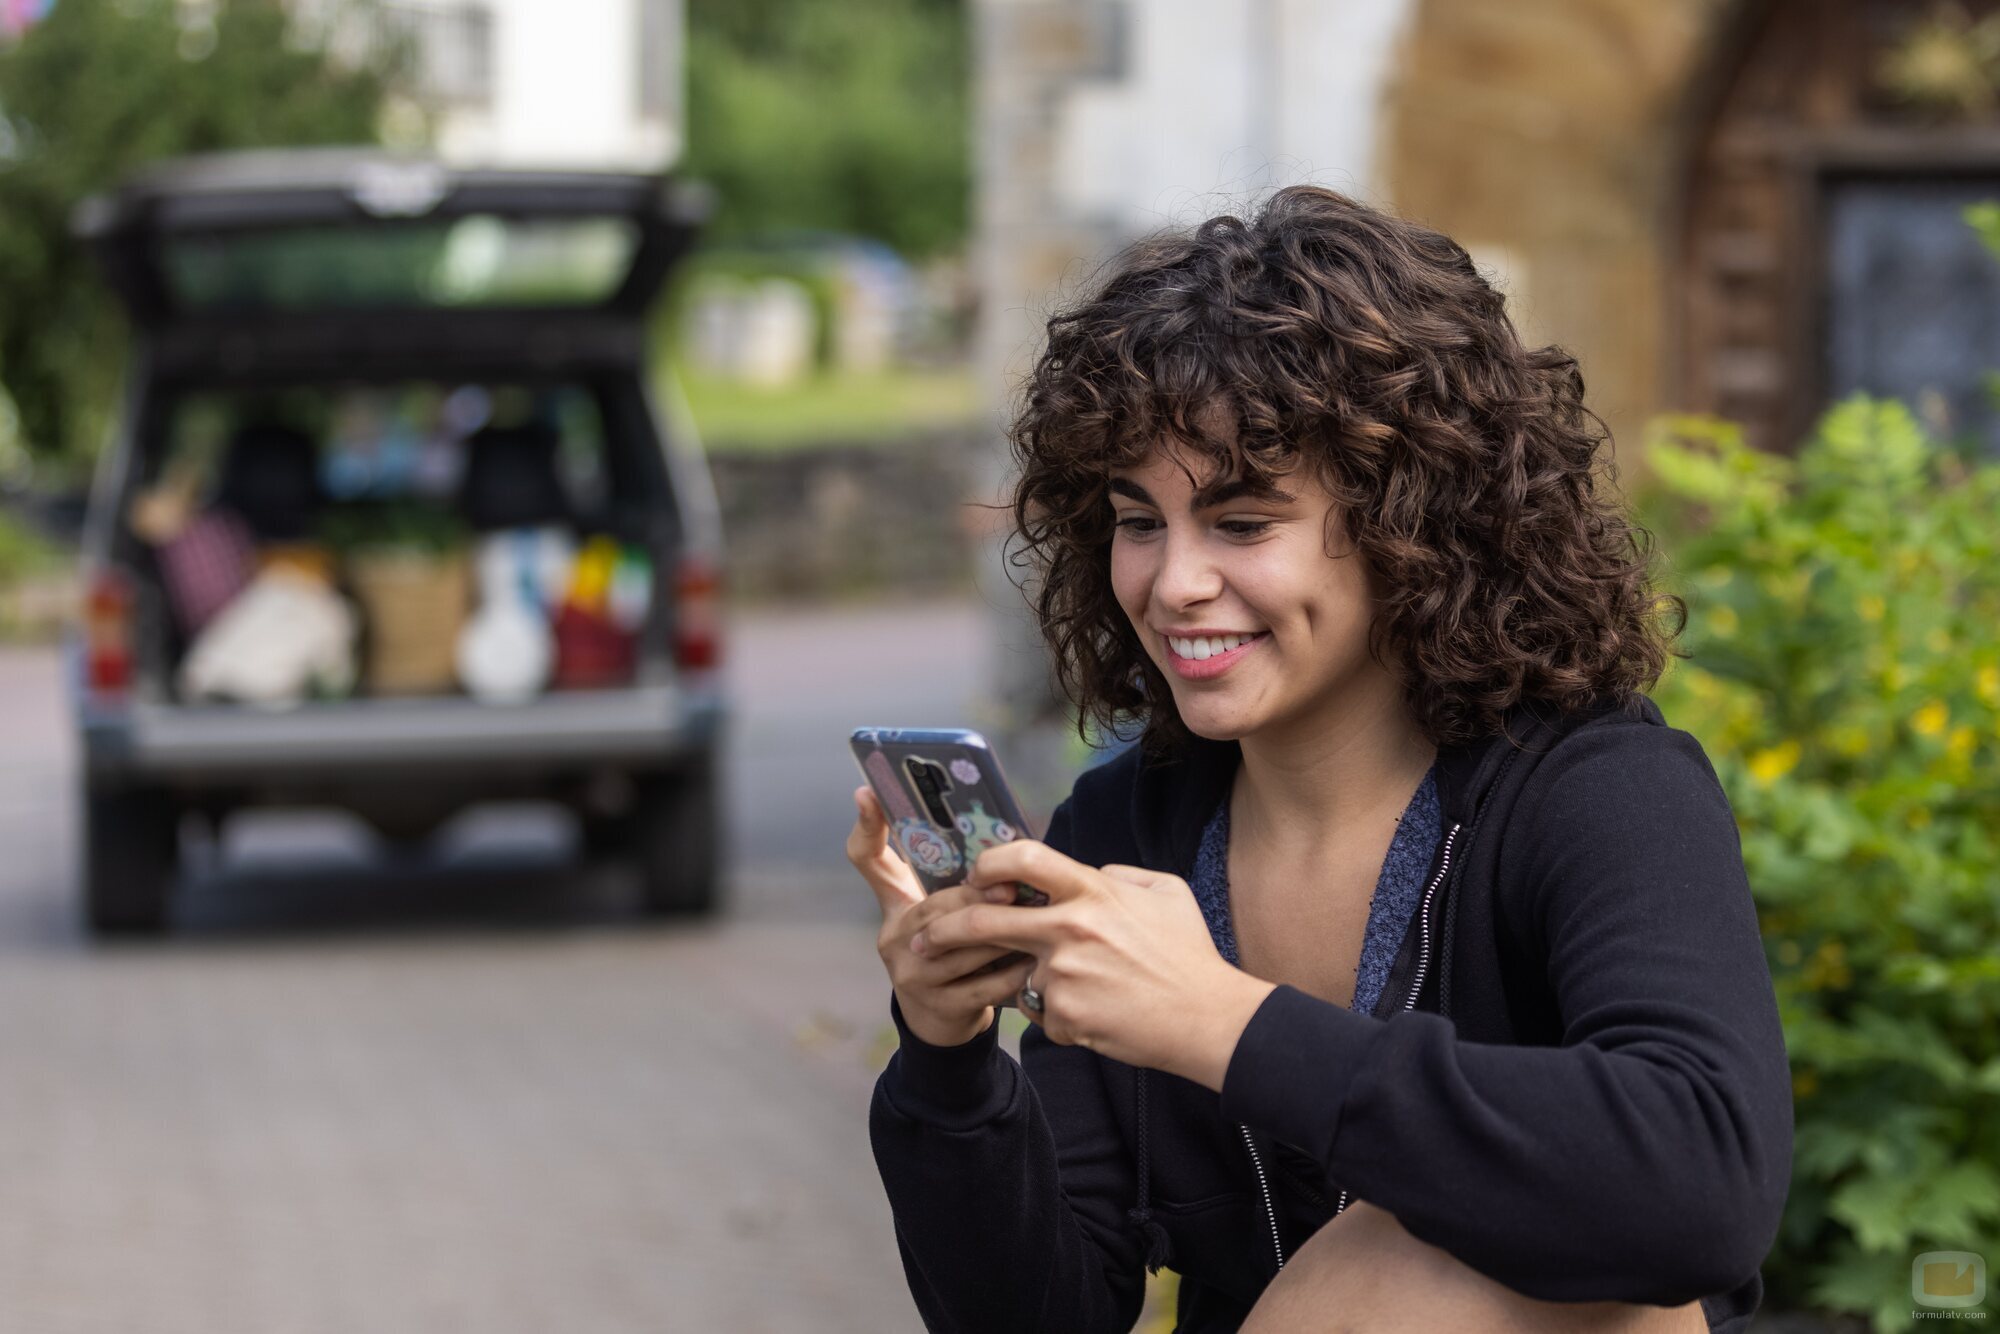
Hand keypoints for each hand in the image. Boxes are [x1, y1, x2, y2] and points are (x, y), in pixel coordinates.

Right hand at [846, 786, 1035, 1047]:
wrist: (942, 1021)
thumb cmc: (953, 953)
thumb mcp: (945, 913)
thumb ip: (961, 880)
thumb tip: (994, 838)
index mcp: (895, 905)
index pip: (867, 858)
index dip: (866, 825)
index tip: (866, 791)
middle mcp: (894, 937)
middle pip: (937, 906)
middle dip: (980, 898)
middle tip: (1016, 888)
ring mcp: (911, 975)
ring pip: (962, 947)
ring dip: (1005, 934)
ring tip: (1038, 922)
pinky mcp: (937, 1006)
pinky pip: (982, 984)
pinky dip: (1012, 972)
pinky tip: (1036, 962)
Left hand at [913, 840, 1277, 1086]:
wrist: (1207, 1019)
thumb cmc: (1188, 953)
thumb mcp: (1163, 892)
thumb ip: (1116, 874)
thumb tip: (1083, 873)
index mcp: (1092, 890)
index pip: (1021, 858)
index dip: (987, 864)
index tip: (974, 878)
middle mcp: (1069, 928)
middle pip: (984, 921)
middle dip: (943, 929)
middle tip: (923, 938)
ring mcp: (1063, 975)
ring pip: (1019, 974)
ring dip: (1038, 984)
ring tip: (1092, 989)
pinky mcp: (1063, 1016)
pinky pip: (1042, 1013)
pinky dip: (1061, 1016)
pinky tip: (1100, 1015)